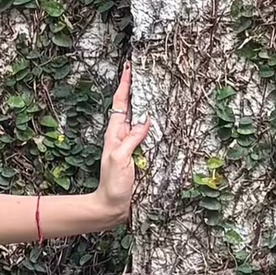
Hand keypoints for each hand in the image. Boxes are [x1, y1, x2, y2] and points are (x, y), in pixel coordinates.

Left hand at [96, 61, 150, 224]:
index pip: (120, 104)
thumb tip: (146, 121)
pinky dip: (155, 123)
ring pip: (141, 119)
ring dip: (148, 104)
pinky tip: (162, 118)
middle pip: (132, 107)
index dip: (124, 85)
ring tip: (156, 87)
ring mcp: (132, 145)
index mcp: (115, 133)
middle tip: (146, 71)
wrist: (113, 206)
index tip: (129, 68)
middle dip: (138, 89)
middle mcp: (123, 136)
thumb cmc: (112, 184)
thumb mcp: (119, 159)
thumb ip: (131, 139)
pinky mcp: (141, 155)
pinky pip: (149, 134)